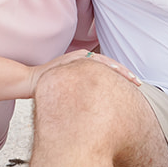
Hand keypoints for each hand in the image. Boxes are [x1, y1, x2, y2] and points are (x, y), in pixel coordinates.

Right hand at [23, 49, 137, 97]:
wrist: (29, 83)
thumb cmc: (49, 90)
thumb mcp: (70, 91)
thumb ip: (83, 93)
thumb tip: (97, 107)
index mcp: (83, 65)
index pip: (107, 69)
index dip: (121, 76)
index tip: (134, 85)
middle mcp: (82, 59)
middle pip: (109, 65)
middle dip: (124, 74)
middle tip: (138, 83)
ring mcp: (76, 59)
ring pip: (103, 63)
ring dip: (117, 71)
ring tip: (130, 79)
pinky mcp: (70, 61)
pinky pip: (92, 65)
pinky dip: (103, 69)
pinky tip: (112, 77)